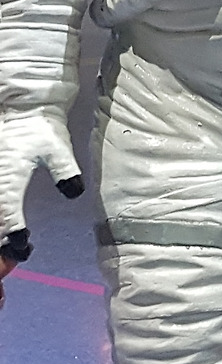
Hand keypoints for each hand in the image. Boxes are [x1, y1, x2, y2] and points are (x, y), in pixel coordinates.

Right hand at [0, 108, 84, 263]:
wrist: (22, 105)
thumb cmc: (40, 127)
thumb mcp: (57, 149)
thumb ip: (65, 172)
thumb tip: (73, 192)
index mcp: (7, 178)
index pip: (8, 216)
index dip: (13, 237)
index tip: (23, 249)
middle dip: (0, 242)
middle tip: (11, 258)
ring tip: (7, 248)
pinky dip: (0, 217)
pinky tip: (4, 227)